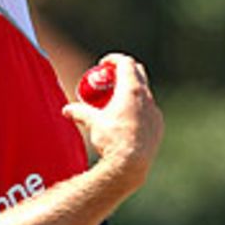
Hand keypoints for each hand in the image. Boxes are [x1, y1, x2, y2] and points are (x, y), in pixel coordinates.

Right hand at [62, 54, 162, 190]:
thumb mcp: (92, 123)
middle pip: (138, 72)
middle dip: (124, 70)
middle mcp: (146, 97)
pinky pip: (148, 109)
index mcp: (131, 90)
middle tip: (110, 77)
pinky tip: (127, 118)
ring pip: (144, 92)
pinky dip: (138, 107)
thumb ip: (79, 112)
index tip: (103, 64)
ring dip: (132, 90)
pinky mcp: (158, 125)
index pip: (125, 63)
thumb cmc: (112, 140)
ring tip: (117, 100)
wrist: (131, 164)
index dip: (113, 60)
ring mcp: (154, 111)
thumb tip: (66, 110)